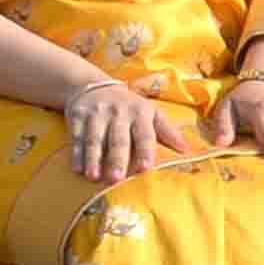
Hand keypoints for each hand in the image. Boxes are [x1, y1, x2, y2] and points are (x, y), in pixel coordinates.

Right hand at [67, 77, 197, 185]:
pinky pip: (76, 136)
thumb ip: (168, 131)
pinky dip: (76, 153)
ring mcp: (96, 113)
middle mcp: (118, 113)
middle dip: (117, 159)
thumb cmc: (129, 107)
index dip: (145, 152)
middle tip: (116, 179)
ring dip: (93, 158)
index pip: (144, 135)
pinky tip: (77, 168)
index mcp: (140, 113)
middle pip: (118, 139)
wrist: (94, 85)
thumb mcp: (150, 113)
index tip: (145, 169)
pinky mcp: (77, 114)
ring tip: (93, 176)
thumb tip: (187, 151)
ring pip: (95, 139)